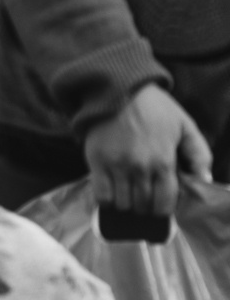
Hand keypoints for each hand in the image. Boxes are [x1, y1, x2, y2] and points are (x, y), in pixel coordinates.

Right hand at [84, 82, 212, 217]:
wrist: (117, 89)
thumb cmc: (154, 108)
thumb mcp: (185, 126)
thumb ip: (199, 154)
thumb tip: (203, 180)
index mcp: (164, 162)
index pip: (164, 203)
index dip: (163, 210)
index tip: (160, 205)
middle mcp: (140, 168)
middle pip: (142, 206)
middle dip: (145, 208)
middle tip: (144, 199)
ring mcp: (116, 166)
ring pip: (122, 204)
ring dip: (127, 204)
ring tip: (128, 195)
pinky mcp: (96, 161)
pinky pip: (101, 195)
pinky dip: (107, 200)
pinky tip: (112, 193)